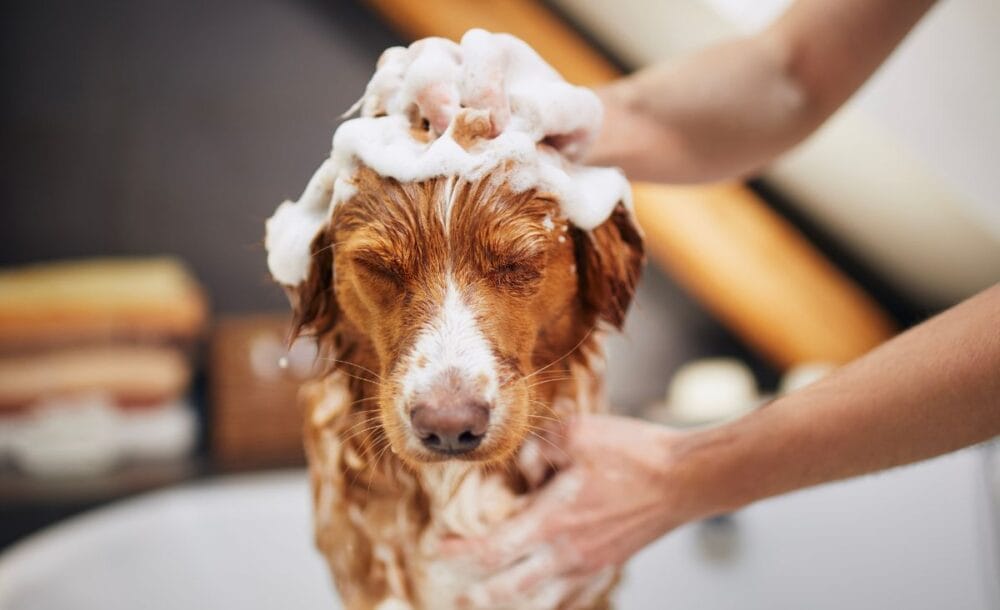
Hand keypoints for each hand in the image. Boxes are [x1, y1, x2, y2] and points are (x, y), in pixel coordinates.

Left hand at [440, 414, 693, 607]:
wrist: (687, 478)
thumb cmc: (633, 454)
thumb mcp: (573, 434)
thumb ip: (535, 451)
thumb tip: (519, 471)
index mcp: (551, 523)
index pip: (488, 550)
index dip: (455, 554)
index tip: (435, 549)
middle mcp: (566, 554)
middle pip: (506, 589)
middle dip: (475, 591)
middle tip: (455, 587)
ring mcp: (590, 565)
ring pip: (539, 601)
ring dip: (509, 600)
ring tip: (490, 597)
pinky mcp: (610, 564)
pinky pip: (572, 597)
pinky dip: (549, 600)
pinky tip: (542, 594)